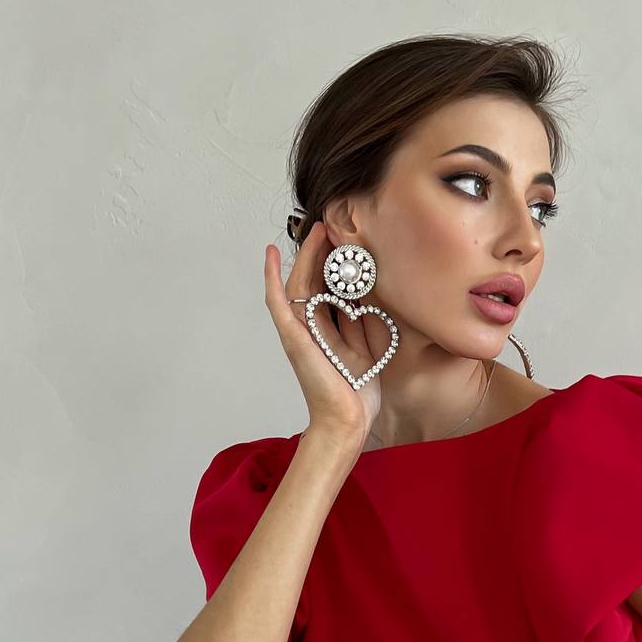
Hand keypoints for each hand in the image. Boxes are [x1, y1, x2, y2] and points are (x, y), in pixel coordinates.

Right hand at [264, 222, 389, 446]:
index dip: (335, 260)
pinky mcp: (293, 337)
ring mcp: (299, 330)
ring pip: (300, 283)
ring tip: (317, 228)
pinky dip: (272, 278)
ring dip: (307, 254)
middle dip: (321, 250)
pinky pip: (278, 302)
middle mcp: (310, 325)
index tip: (346, 236)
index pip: (329, 284)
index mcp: (328, 326)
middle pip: (313, 278)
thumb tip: (368, 288)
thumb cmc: (356, 390)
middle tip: (331, 222)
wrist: (347, 420)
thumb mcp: (368, 345)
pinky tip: (272, 254)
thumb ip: (363, 317)